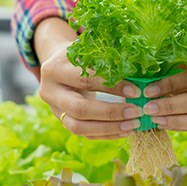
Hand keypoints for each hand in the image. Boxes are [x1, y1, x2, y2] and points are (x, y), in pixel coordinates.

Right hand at [34, 17, 144, 138]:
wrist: (56, 66)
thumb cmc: (77, 55)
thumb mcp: (86, 51)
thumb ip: (104, 61)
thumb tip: (137, 75)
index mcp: (54, 69)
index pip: (85, 81)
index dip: (111, 87)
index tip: (136, 91)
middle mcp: (49, 92)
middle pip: (80, 109)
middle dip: (111, 113)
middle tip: (136, 112)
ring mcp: (54, 110)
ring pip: (79, 128)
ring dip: (109, 128)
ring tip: (133, 124)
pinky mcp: (62, 121)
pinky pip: (84, 134)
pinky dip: (106, 134)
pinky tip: (124, 131)